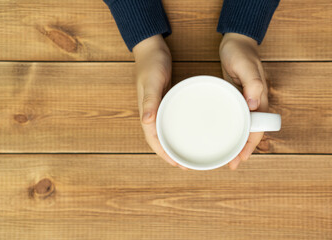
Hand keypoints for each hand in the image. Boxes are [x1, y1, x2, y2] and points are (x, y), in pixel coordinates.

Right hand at [133, 35, 186, 169]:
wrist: (151, 49)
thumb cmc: (151, 64)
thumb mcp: (151, 82)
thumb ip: (149, 101)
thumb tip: (147, 122)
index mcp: (146, 112)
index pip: (153, 140)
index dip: (164, 154)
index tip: (177, 164)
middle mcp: (150, 113)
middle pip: (158, 140)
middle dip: (170, 154)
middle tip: (185, 165)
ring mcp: (156, 108)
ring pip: (163, 132)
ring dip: (172, 145)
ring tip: (186, 154)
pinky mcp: (163, 101)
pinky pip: (168, 121)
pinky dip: (174, 131)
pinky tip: (185, 132)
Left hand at [219, 33, 268, 169]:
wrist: (237, 42)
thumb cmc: (241, 53)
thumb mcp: (246, 66)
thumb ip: (253, 84)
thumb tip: (255, 105)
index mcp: (260, 100)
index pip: (258, 129)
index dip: (250, 145)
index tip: (240, 159)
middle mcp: (254, 104)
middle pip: (251, 133)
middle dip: (242, 150)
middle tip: (230, 165)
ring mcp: (245, 102)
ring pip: (244, 128)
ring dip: (237, 143)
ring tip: (227, 156)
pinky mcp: (236, 99)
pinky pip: (236, 119)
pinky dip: (232, 130)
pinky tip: (224, 136)